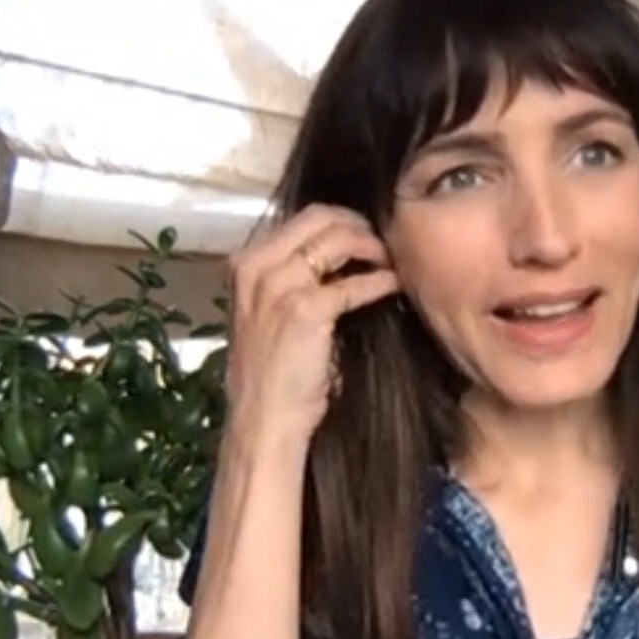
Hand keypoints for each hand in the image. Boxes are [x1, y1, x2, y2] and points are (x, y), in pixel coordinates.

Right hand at [221, 204, 399, 447]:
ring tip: (390, 261)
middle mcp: (257, 266)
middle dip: (359, 225)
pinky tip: (393, 285)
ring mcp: (279, 285)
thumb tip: (339, 256)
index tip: (365, 234)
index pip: (302, 219)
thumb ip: (291, 281)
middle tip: (383, 243)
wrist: (262, 420)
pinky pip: (354, 283)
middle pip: (320, 218)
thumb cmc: (270, 376)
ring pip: (338, 240)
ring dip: (372, 247)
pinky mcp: (306, 309)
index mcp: (245, 264)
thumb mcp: (267, 314)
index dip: (341, 221)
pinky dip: (379, 281)